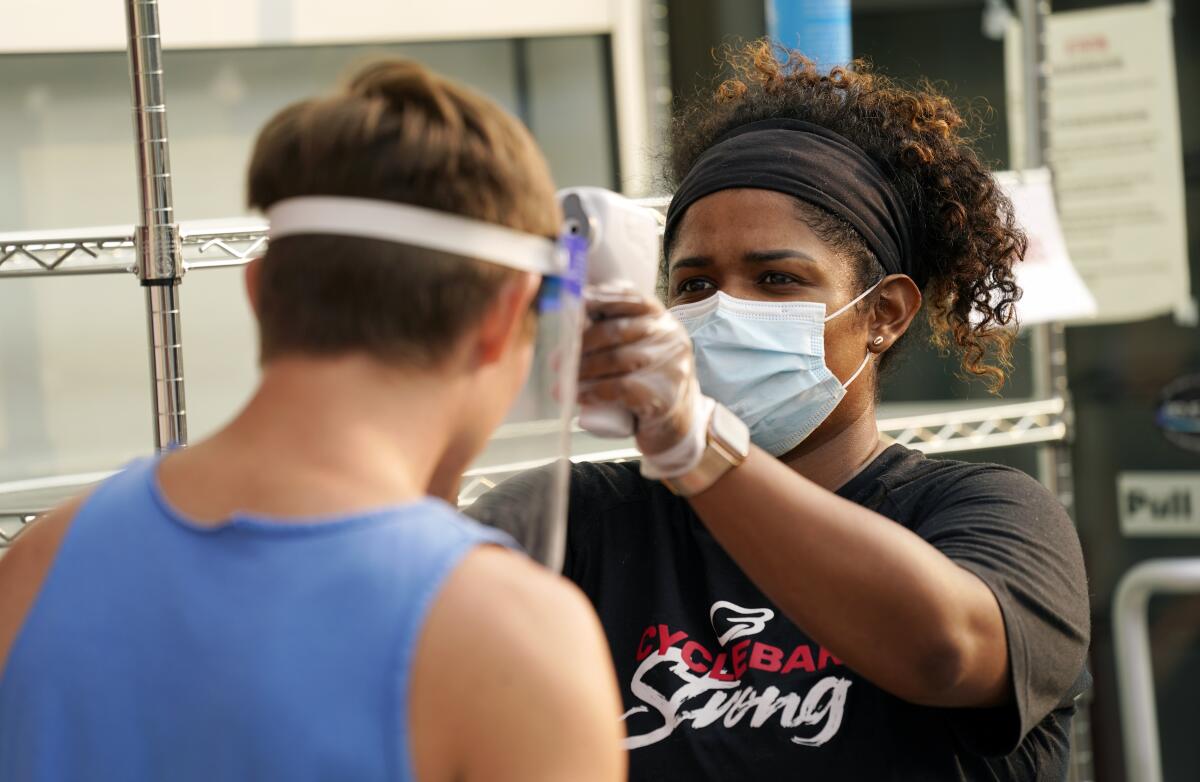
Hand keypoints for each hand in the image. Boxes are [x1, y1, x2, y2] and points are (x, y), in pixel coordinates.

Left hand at [578, 283, 709, 476]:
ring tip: (562, 383)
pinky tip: (580, 396)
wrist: (677, 424)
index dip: (600, 298)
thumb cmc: (648, 382)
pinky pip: (621, 388)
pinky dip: (594, 392)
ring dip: (582, 371)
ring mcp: (670, 365)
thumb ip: (616, 332)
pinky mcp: (664, 394)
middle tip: (557, 360)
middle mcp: (670, 336)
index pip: (630, 298)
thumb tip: (570, 327)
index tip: (575, 303)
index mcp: (661, 319)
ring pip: (616, 359)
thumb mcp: (640, 349)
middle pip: (616, 330)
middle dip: (581, 344)